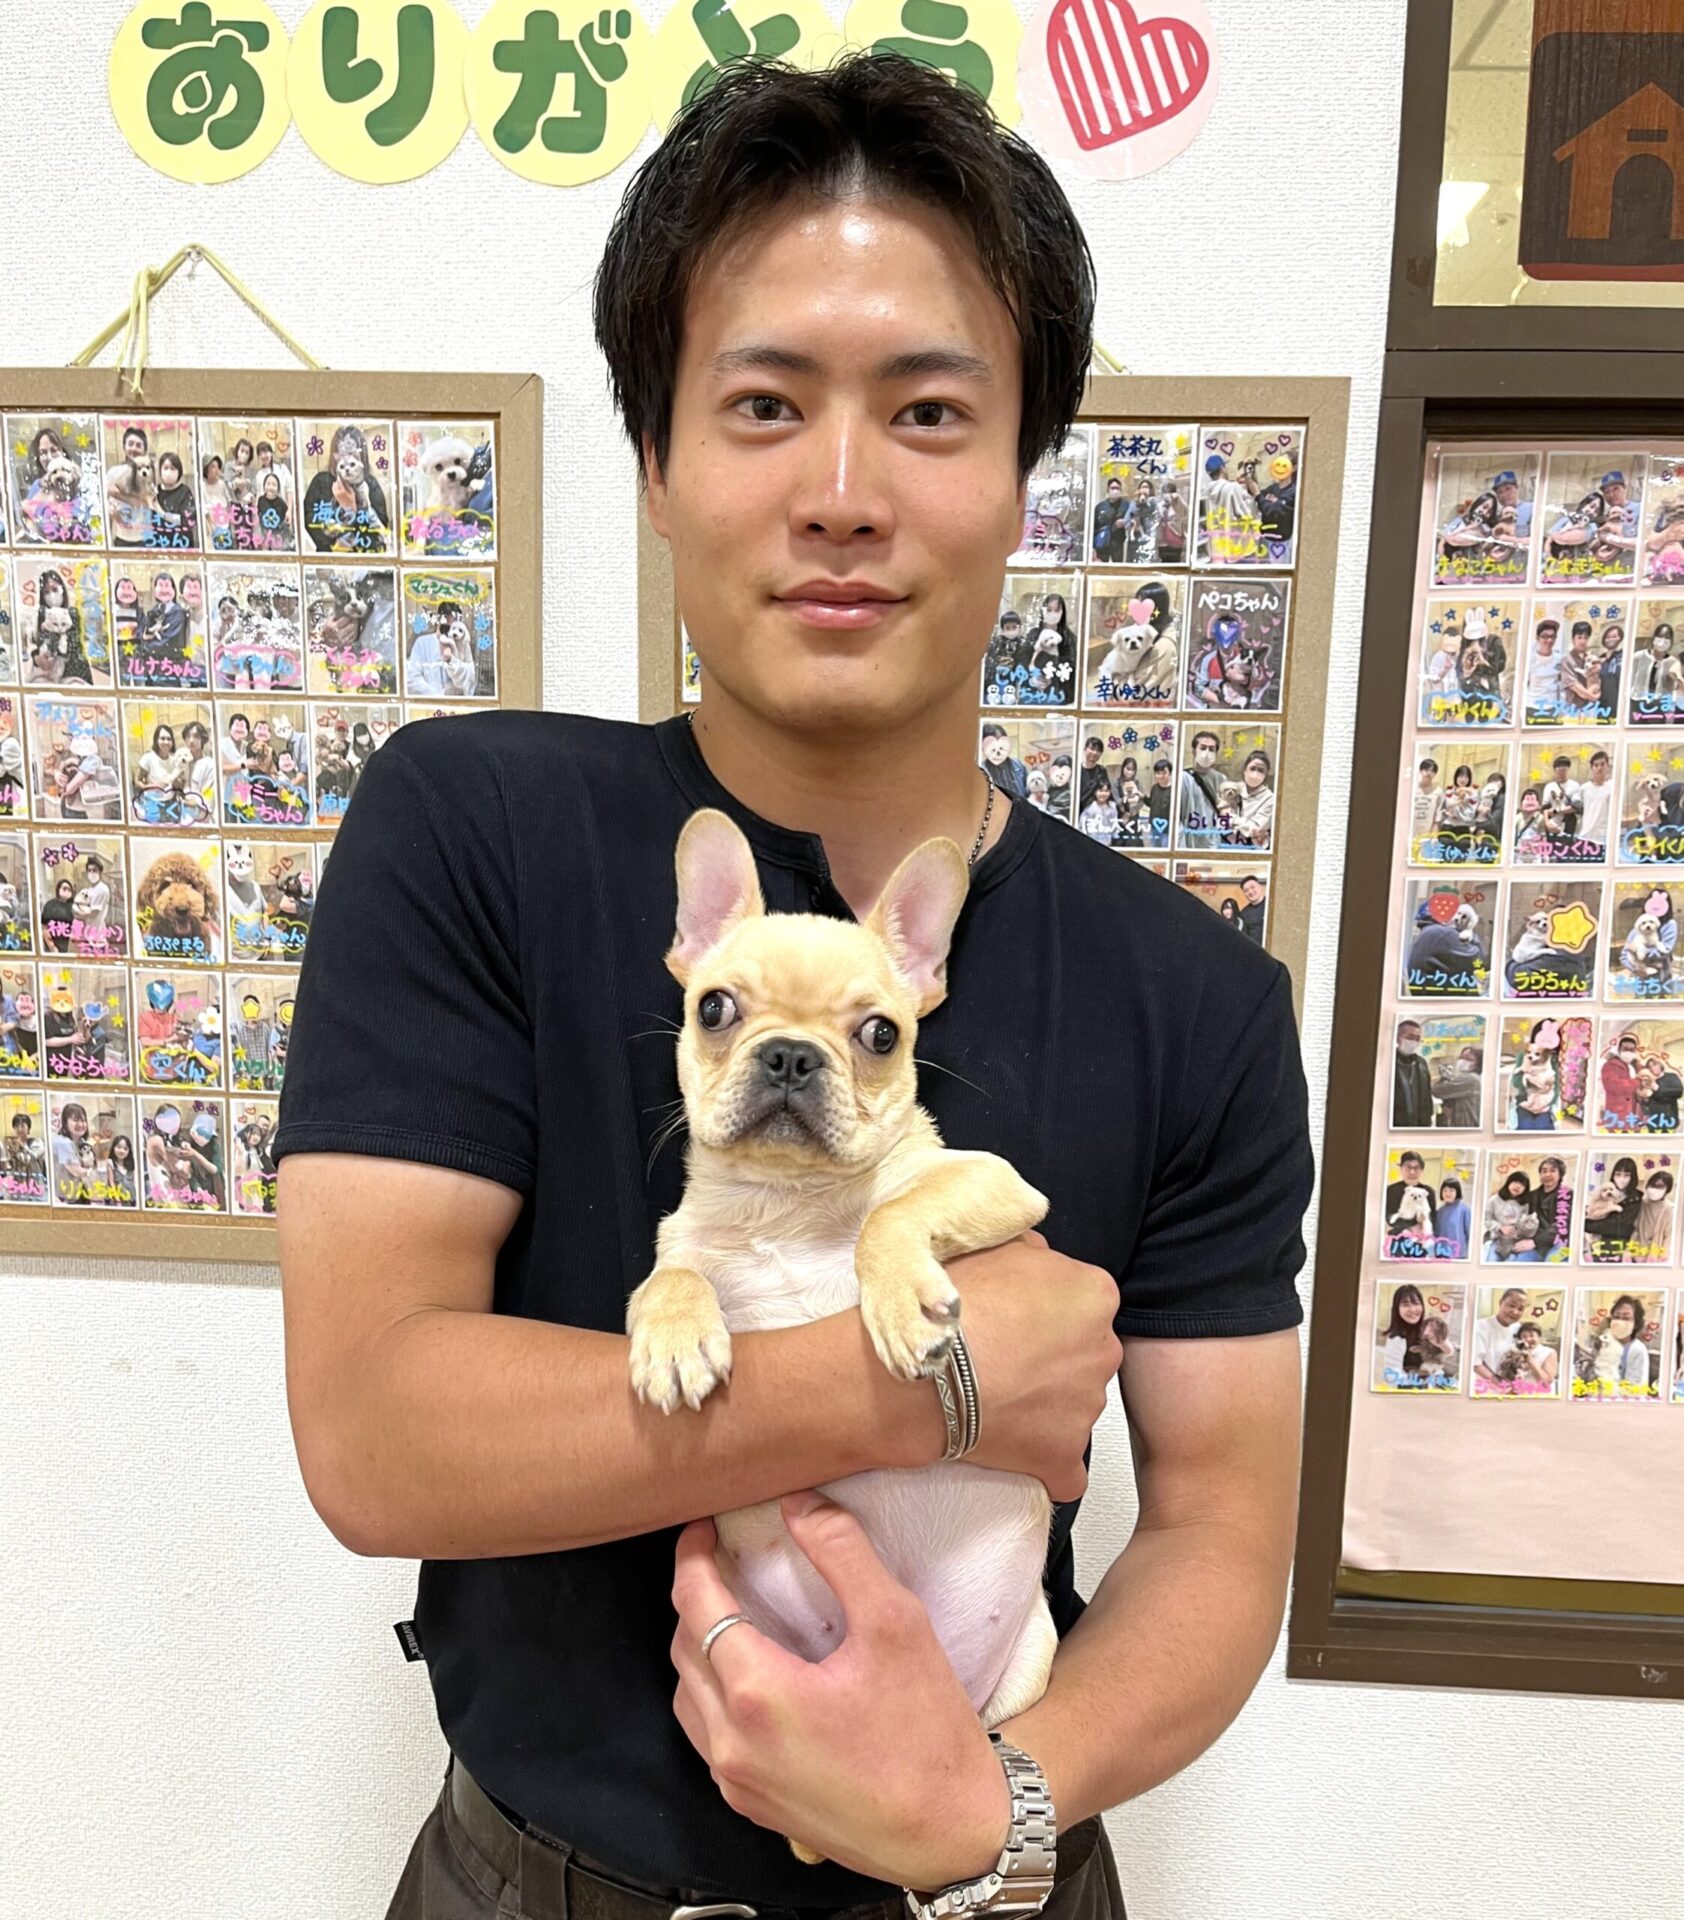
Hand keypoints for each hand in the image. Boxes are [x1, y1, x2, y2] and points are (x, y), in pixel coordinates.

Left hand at [670, 1492, 1009, 1888]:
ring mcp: (737, 1782)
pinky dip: (713, 1694)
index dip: (693, 1555)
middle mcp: (732, 1744)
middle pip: (684, 1648)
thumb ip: (841, 1552)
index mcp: (757, 1694)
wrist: (953, 1835)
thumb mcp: (896, 1623)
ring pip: (688, 1696)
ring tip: (735, 1612)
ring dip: (700, 1647)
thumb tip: (798, 1502)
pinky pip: (708, 1738)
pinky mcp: (752, 1806)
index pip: (695, 1604)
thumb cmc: (927, 1732)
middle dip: (695, 1597)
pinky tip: (751, 1677)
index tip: (706, 1525)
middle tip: (723, 1560)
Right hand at [943, 1231, 1120, 1500]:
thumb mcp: (996, 1244)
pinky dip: (1044, 1462)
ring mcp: (1086, 1407)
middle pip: (1084, 1355)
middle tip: (1004, 1359)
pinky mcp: (1065, 1456)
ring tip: (994, 1398)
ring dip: (1042, 1406)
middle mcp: (1103, 1349)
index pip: (1085, 1304)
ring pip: (1073, 1406)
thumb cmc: (950, 1306)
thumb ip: (1035, 1251)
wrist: (919, 1371)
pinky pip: (1066, 1469)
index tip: (1016, 1320)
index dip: (1047, 1312)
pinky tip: (1011, 1449)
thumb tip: (1042, 1260)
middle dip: (1052, 1360)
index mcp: (1094, 1295)